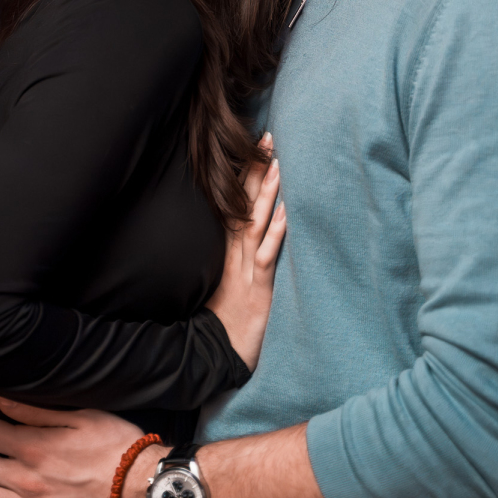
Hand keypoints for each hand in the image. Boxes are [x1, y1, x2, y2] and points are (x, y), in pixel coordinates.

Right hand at [206, 133, 285, 370]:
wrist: (213, 357)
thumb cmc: (226, 320)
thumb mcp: (230, 283)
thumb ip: (237, 257)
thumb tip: (249, 229)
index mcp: (227, 251)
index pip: (235, 203)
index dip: (244, 174)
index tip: (255, 146)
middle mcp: (234, 255)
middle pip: (243, 205)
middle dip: (255, 172)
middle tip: (267, 139)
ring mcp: (244, 271)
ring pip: (254, 225)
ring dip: (266, 195)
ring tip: (278, 166)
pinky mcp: (256, 290)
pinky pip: (266, 258)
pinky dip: (274, 236)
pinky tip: (284, 215)